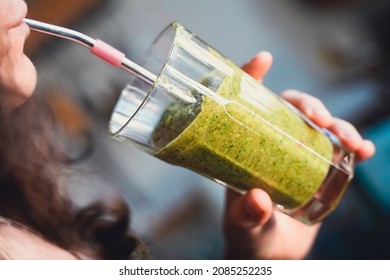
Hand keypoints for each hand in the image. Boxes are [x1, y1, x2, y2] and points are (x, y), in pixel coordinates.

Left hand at [223, 52, 375, 259]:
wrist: (271, 252)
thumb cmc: (248, 235)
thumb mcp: (242, 225)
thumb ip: (248, 215)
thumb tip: (258, 200)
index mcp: (243, 148)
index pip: (244, 104)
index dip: (251, 77)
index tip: (263, 59)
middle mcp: (270, 144)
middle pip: (289, 108)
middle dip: (309, 104)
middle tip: (319, 118)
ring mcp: (297, 155)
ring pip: (319, 126)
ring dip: (338, 124)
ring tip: (347, 139)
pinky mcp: (319, 169)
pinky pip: (338, 151)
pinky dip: (353, 146)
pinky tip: (363, 150)